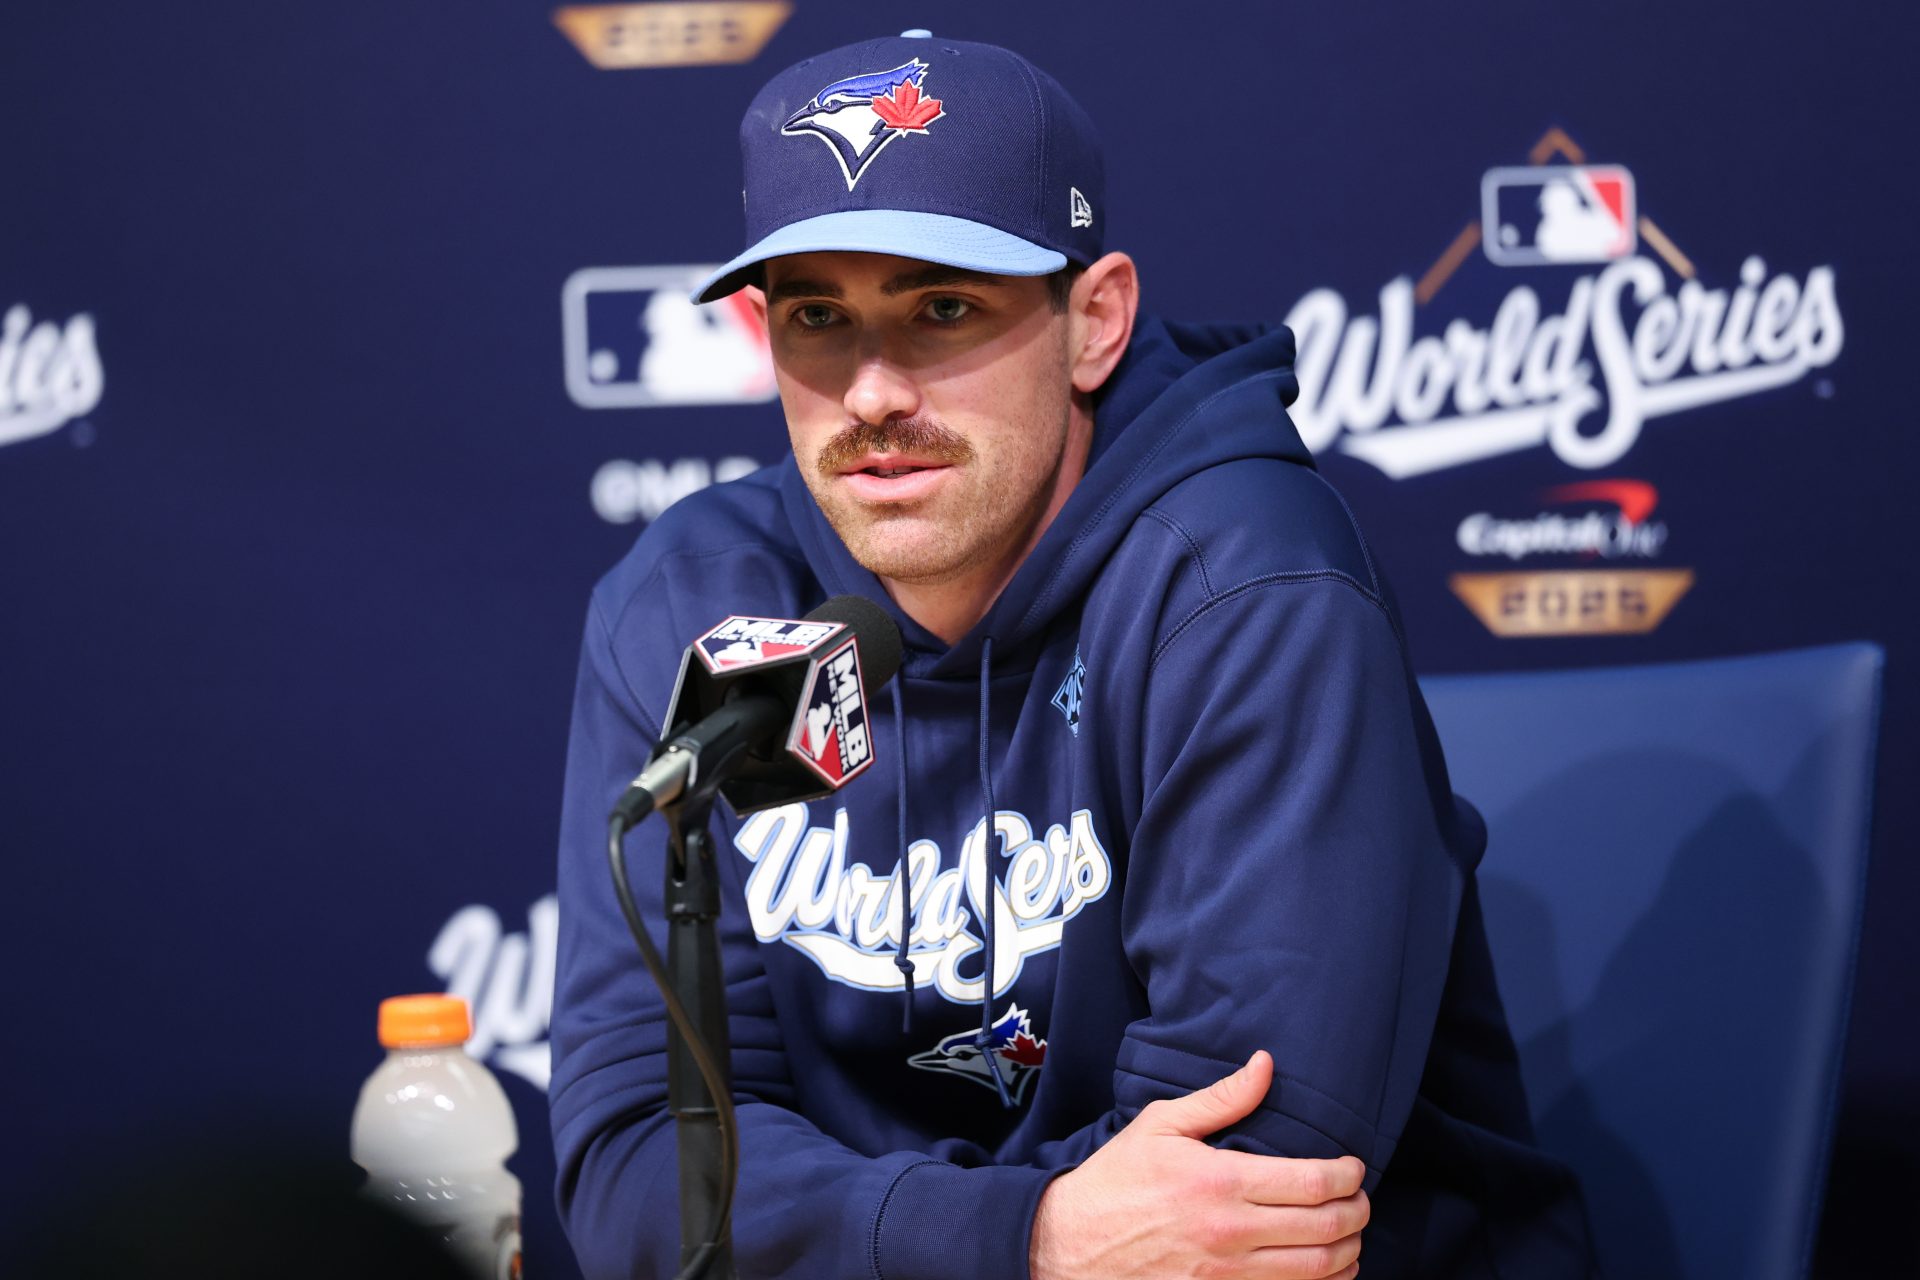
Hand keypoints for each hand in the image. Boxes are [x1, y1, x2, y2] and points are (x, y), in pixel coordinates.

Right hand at [1029, 1051, 1367, 1278]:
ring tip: (1351, 1234)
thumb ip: (1222, 1098)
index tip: (1354, 1168)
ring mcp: (1229, 1275)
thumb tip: (1265, 1065)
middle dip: (1358, 1212)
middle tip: (1361, 1199)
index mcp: (1222, 1181)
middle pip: (1327, 1228)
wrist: (1072, 1243)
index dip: (1349, 1176)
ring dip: (1348, 1253)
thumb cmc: (1117, 1181)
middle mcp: (1232, 1232)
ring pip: (1317, 1271)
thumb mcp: (1162, 1125)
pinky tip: (1324, 1269)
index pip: (1314, 1182)